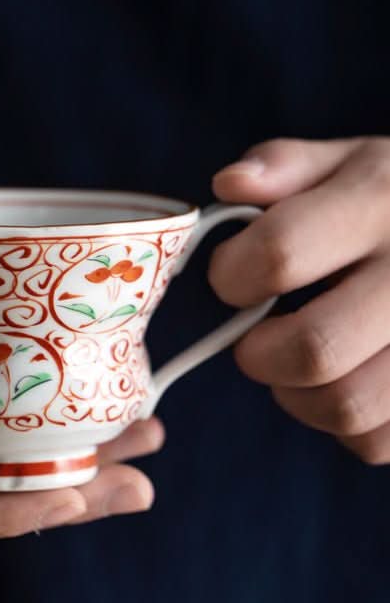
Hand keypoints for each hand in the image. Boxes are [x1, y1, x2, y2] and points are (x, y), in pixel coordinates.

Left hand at [209, 137, 389, 464]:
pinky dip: (347, 426)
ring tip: (298, 366)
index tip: (232, 279)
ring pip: (347, 407)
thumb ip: (286, 167)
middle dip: (258, 355)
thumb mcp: (356, 161)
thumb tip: (228, 185)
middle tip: (255, 342)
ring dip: (299, 398)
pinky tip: (349, 383)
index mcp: (381, 204)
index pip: (279, 254)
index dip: (232, 275)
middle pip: (314, 348)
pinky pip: (378, 440)